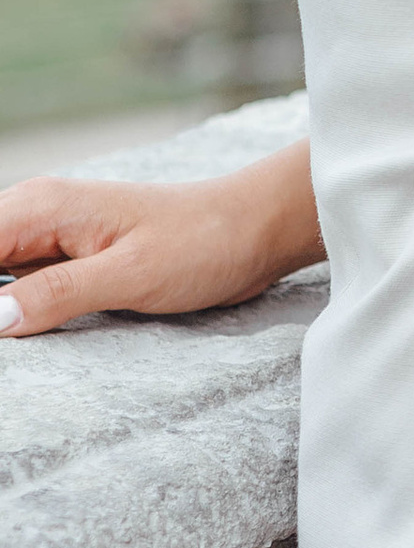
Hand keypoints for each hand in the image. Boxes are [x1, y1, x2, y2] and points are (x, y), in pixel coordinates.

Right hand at [0, 143, 322, 339]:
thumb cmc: (203, 242)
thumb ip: (57, 294)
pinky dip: (15, 307)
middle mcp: (36, 213)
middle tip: (13, 339)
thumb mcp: (131, 274)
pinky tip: (23, 331)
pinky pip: (19, 282)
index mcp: (41, 207)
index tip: (2, 331)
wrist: (254, 228)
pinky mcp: (68, 258)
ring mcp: (51, 235)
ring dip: (3, 309)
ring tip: (22, 337)